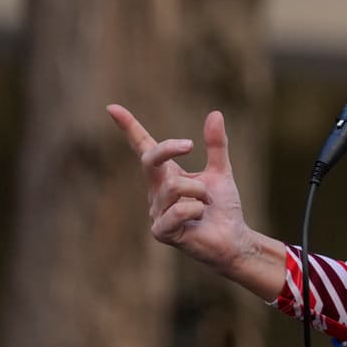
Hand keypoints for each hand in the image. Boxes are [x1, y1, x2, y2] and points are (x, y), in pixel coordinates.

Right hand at [107, 105, 251, 276]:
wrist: (233, 238)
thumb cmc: (222, 207)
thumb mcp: (221, 171)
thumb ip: (216, 145)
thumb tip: (215, 113)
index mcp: (167, 174)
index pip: (144, 148)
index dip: (129, 127)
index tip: (112, 107)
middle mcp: (156, 191)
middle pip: (150, 160)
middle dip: (169, 149)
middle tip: (190, 145)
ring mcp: (155, 212)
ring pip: (175, 186)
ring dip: (200, 190)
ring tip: (206, 203)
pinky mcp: (161, 231)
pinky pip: (179, 209)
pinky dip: (198, 209)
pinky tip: (200, 218)